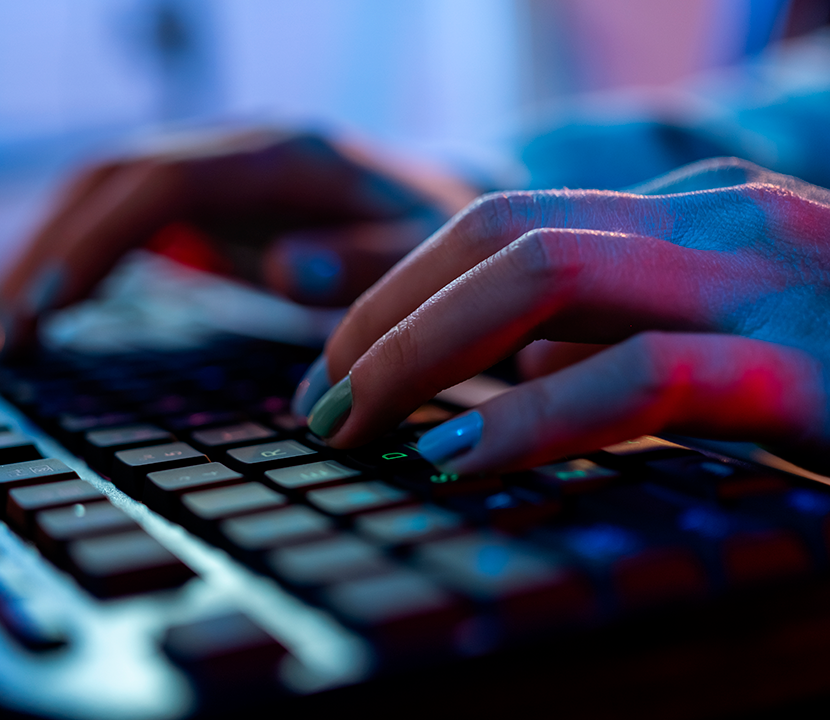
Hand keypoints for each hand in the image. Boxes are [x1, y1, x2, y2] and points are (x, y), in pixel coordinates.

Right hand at [0, 130, 475, 355]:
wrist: (439, 204)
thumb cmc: (432, 240)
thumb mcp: (422, 257)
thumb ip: (363, 261)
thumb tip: (284, 265)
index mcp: (283, 156)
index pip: (162, 181)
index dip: (97, 239)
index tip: (47, 308)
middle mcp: (236, 146)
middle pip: (109, 177)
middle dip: (47, 252)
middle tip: (1, 337)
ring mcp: (213, 166)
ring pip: (100, 189)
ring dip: (45, 254)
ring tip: (2, 332)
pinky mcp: (203, 195)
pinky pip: (119, 213)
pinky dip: (74, 257)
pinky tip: (45, 308)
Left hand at [292, 157, 829, 475]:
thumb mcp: (721, 344)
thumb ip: (617, 342)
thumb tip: (511, 379)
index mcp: (687, 218)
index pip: (498, 224)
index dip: (392, 289)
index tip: (327, 363)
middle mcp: (717, 223)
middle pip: (495, 233)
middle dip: (380, 316)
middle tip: (318, 407)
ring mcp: (768, 280)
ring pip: (544, 270)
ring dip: (421, 350)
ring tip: (354, 428)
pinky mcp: (813, 367)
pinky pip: (644, 374)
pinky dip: (533, 420)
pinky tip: (454, 462)